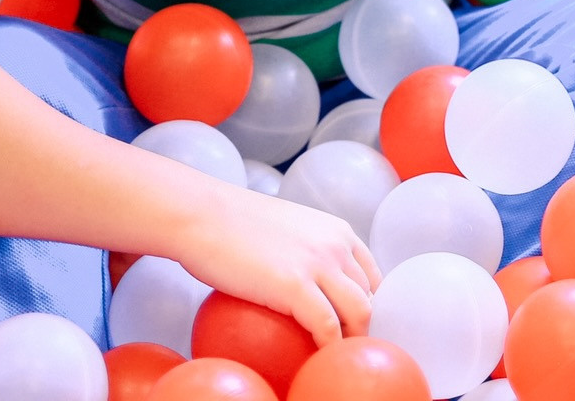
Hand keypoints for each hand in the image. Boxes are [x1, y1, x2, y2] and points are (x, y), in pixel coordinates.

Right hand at [173, 180, 380, 345]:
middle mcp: (337, 245)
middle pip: (370, 296)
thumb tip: (303, 283)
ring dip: (354, 340)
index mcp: (337, 231)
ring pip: (360, 312)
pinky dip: (326, 348)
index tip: (353, 327)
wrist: (202, 215)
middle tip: (346, 349)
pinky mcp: (296, 286)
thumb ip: (303, 252)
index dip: (369, 305)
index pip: (372, 276)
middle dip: (365, 326)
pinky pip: (326, 328)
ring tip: (337, 359)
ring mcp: (320, 264)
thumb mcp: (285, 231)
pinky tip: (314, 360)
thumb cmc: (231, 225)